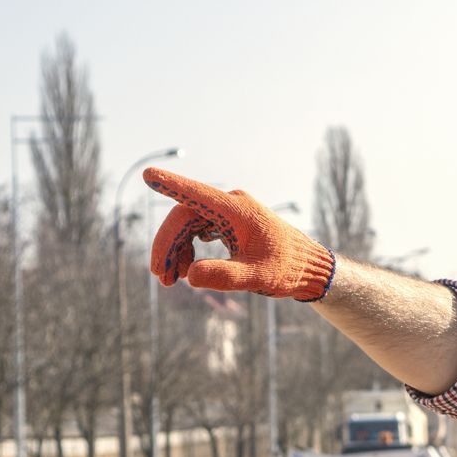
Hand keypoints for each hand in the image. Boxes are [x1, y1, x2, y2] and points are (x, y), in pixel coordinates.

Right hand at [143, 167, 335, 300]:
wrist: (307, 268)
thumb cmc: (286, 269)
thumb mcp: (256, 277)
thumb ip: (225, 276)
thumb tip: (190, 276)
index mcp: (237, 210)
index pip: (197, 194)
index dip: (171, 186)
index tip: (149, 176)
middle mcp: (231, 205)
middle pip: (184, 217)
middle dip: (167, 245)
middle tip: (160, 276)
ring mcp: (229, 213)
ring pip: (188, 225)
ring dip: (175, 250)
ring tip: (171, 280)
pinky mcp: (229, 223)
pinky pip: (197, 230)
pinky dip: (188, 249)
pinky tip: (186, 269)